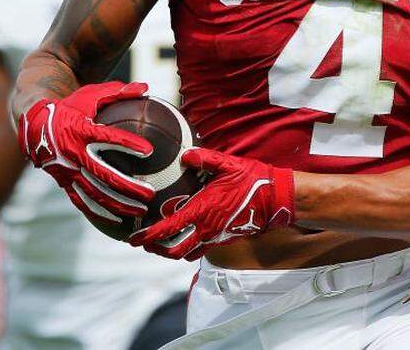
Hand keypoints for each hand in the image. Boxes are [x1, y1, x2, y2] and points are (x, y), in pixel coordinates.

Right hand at [18, 81, 155, 222]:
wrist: (34, 124)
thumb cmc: (70, 106)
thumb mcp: (90, 95)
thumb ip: (118, 92)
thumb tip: (146, 86)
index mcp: (81, 130)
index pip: (109, 139)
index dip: (129, 145)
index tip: (149, 152)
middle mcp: (74, 153)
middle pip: (105, 174)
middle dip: (129, 186)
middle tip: (151, 193)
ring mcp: (68, 171)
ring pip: (96, 193)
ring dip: (119, 204)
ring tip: (142, 211)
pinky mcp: (65, 182)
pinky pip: (83, 202)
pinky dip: (101, 213)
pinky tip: (120, 222)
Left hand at [129, 148, 294, 259]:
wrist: (276, 199)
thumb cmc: (252, 181)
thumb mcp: (228, 164)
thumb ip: (204, 159)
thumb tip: (185, 155)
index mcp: (202, 212)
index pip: (168, 230)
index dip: (148, 236)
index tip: (133, 238)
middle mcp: (206, 229)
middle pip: (173, 251)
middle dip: (156, 249)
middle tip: (145, 242)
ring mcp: (216, 237)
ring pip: (187, 254)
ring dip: (171, 251)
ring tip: (162, 242)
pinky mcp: (225, 239)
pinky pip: (201, 250)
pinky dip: (189, 248)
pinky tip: (186, 236)